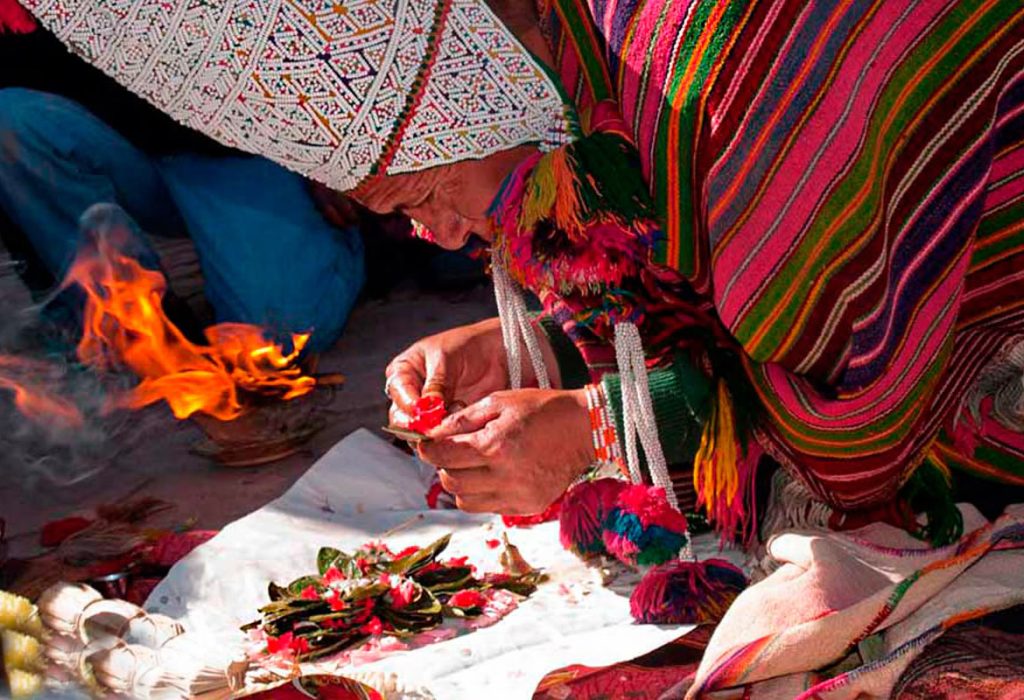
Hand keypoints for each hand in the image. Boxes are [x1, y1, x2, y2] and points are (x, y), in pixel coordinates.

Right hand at [385, 318, 559, 425]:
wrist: (499, 352)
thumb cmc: (470, 345)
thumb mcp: (446, 358)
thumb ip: (435, 384)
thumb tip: (425, 409)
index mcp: (403, 372)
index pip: (398, 395)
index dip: (409, 407)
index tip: (424, 414)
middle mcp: (411, 393)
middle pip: (403, 419)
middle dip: (421, 424)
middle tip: (439, 423)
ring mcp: (428, 410)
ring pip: (421, 432)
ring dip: (438, 428)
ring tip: (459, 411)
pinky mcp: (446, 422)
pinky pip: (442, 436)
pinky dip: (452, 432)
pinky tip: (467, 418)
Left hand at [417, 389, 591, 513]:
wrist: (585, 429)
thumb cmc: (542, 409)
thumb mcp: (499, 402)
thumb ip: (462, 419)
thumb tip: (431, 433)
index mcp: (495, 445)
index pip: (442, 455)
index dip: (427, 448)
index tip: (426, 443)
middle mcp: (505, 475)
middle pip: (450, 481)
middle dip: (443, 465)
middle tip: (452, 452)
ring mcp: (517, 495)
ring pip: (465, 501)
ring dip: (460, 483)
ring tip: (473, 465)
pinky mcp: (527, 506)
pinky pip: (488, 507)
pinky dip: (481, 493)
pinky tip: (493, 475)